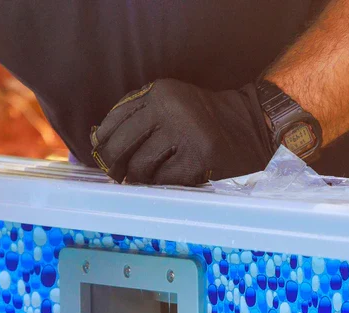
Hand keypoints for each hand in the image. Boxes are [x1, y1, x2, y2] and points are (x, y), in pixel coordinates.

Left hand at [90, 79, 275, 185]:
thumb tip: (98, 143)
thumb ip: (137, 116)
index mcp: (159, 92)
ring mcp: (186, 133)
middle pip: (122, 145)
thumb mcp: (171, 103)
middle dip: (113, 164)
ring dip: (138, 177)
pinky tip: (167, 179)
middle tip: (115, 175)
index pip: (116, 119)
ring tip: (144, 178)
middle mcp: (170, 109)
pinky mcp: (200, 157)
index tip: (101, 154)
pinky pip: (164, 180)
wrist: (251, 124)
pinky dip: (161, 183)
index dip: (103, 141)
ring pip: (140, 166)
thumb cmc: (202, 117)